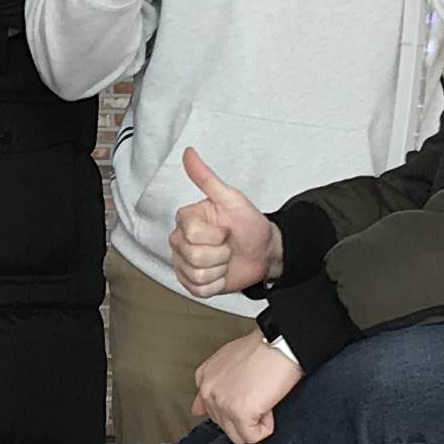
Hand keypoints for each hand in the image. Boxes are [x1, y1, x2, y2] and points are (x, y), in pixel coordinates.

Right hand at [168, 146, 281, 300]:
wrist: (263, 252)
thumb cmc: (249, 225)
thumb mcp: (232, 199)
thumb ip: (206, 178)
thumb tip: (189, 153)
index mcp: (186, 219)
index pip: (192, 234)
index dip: (215, 235)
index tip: (225, 229)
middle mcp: (180, 241)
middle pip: (193, 257)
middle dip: (220, 254)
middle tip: (227, 245)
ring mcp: (183, 263)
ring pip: (196, 275)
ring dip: (219, 270)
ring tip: (225, 259)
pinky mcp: (191, 283)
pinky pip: (198, 290)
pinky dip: (216, 284)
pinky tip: (221, 273)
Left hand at [190, 330, 300, 443]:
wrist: (281, 343)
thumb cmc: (262, 348)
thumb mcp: (227, 361)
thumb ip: (212, 386)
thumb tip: (196, 410)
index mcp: (204, 378)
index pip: (211, 411)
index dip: (235, 406)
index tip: (247, 393)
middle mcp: (209, 391)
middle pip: (225, 426)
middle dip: (245, 415)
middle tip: (259, 392)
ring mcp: (222, 403)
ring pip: (238, 435)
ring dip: (255, 422)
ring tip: (263, 398)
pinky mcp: (240, 413)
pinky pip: (253, 436)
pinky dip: (265, 427)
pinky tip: (268, 406)